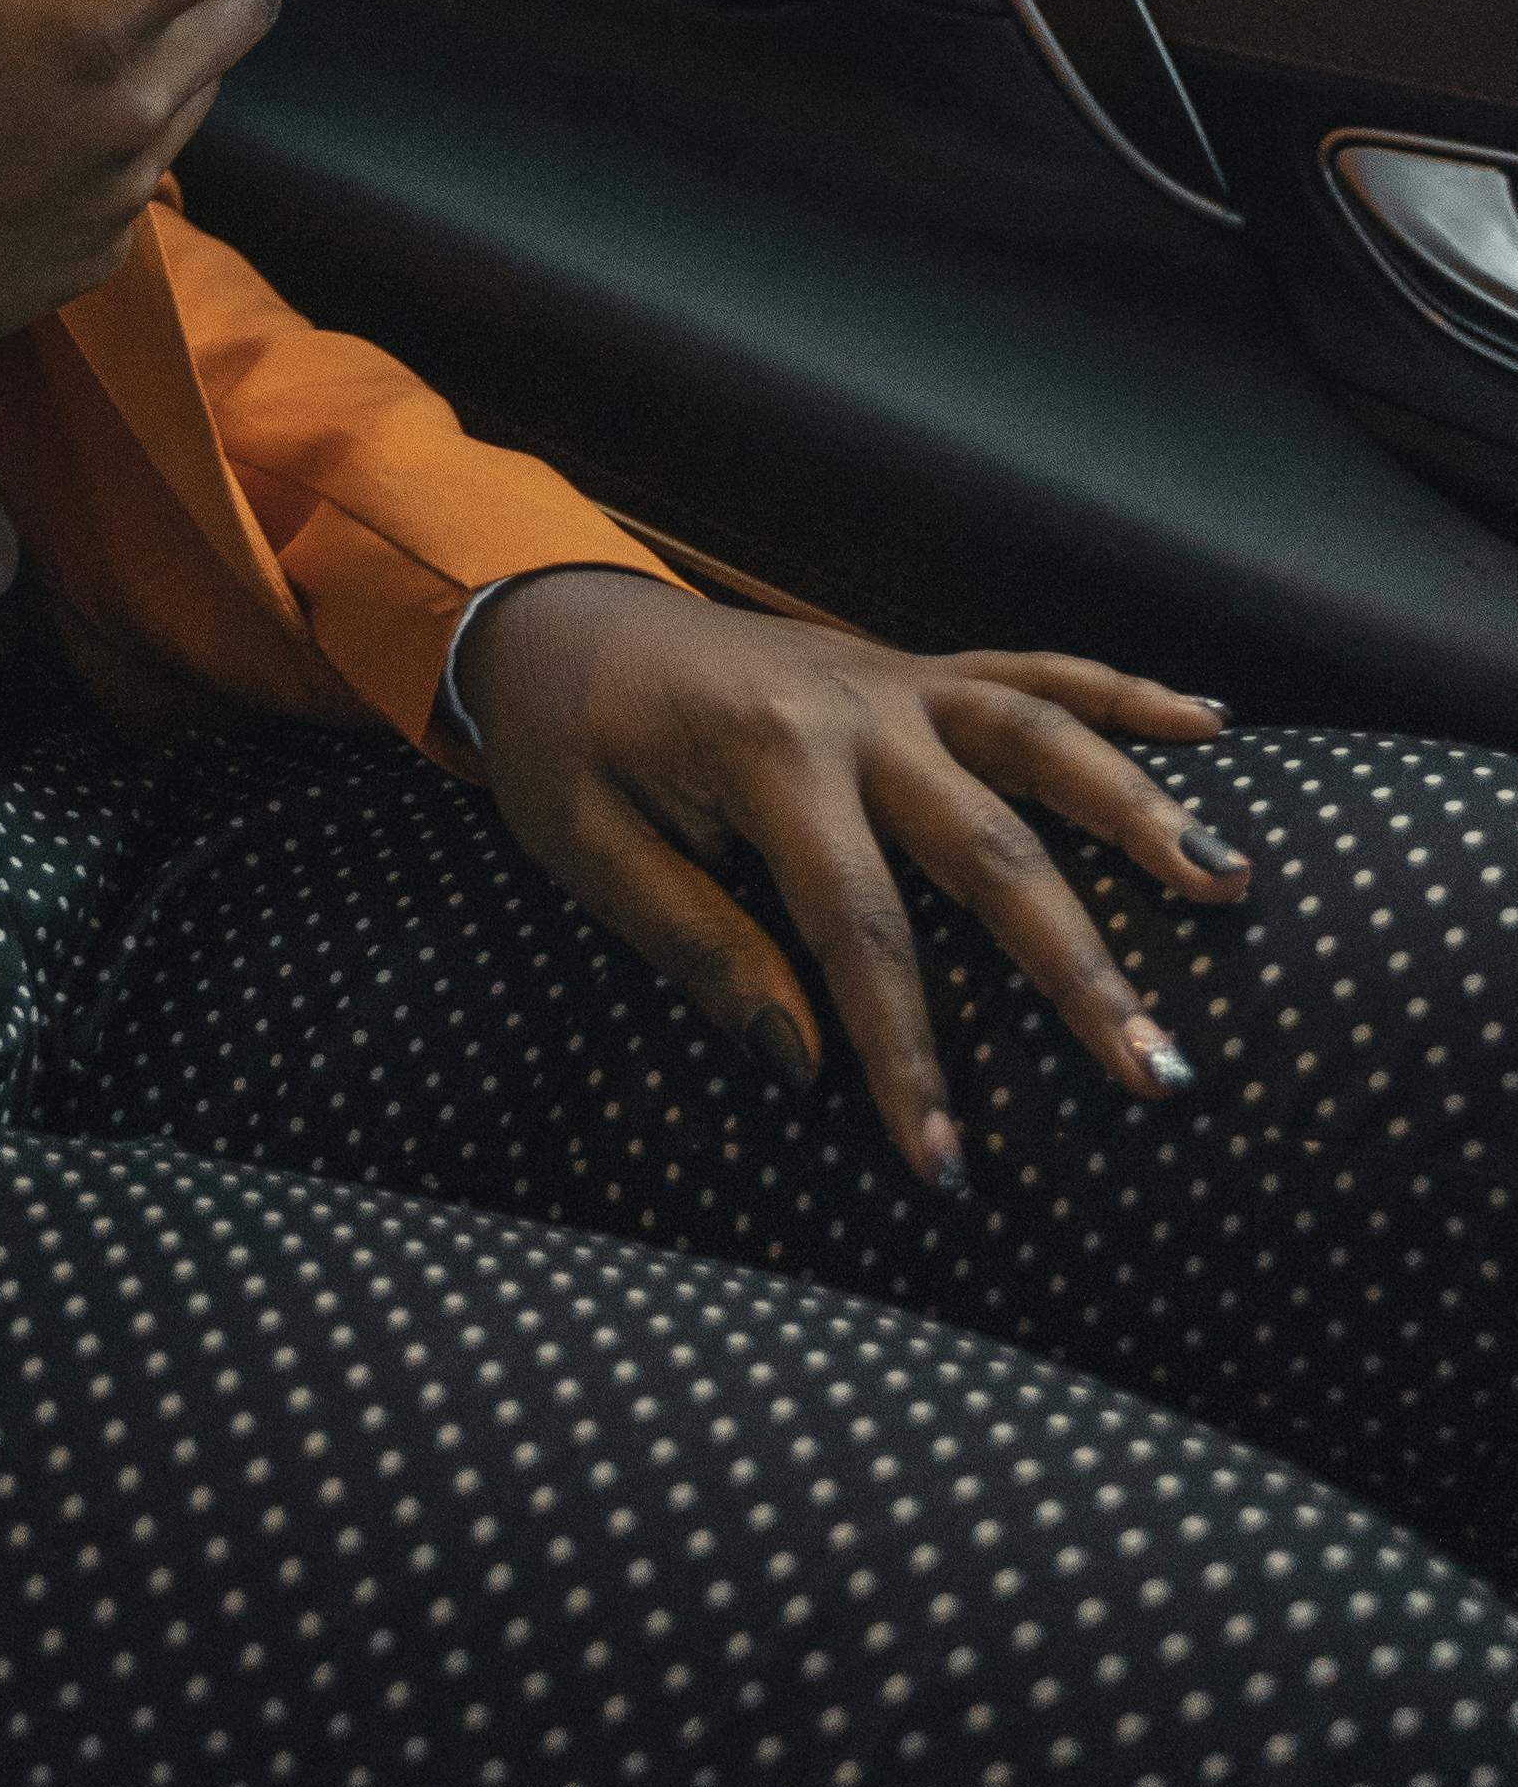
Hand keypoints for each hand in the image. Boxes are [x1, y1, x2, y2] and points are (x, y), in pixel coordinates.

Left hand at [452, 566, 1247, 1191]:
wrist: (552, 619)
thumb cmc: (565, 749)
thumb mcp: (594, 856)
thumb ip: (704, 952)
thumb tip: (805, 1070)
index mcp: (764, 756)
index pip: (859, 930)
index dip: (905, 1056)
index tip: (946, 1167)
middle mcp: (852, 708)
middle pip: (988, 847)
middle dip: (1077, 969)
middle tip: (1158, 1073)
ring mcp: (894, 678)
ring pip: (1042, 739)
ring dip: (1142, 810)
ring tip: (1233, 885)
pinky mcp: (913, 668)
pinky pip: (1032, 669)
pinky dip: (1124, 692)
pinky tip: (1214, 725)